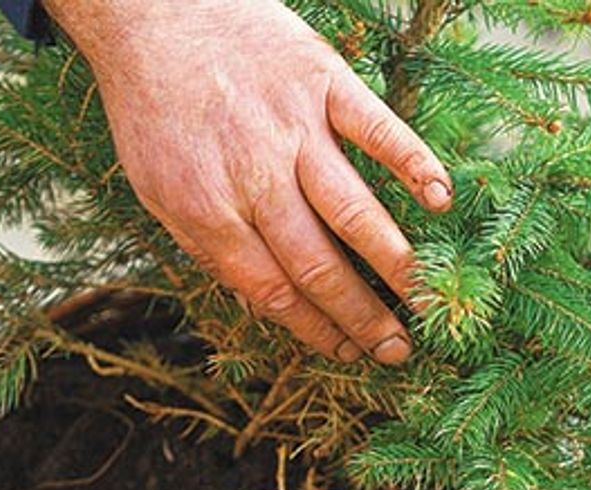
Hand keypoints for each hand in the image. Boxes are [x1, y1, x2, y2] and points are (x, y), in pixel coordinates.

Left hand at [44, 0, 453, 364]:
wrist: (149, 14)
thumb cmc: (154, 108)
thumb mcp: (156, 190)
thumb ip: (209, 246)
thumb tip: (262, 302)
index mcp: (206, 211)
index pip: (275, 291)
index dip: (316, 330)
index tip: (348, 354)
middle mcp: (253, 177)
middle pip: (318, 265)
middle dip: (362, 317)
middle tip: (398, 350)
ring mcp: (293, 128)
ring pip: (353, 210)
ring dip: (394, 262)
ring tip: (426, 300)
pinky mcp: (320, 81)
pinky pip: (377, 129)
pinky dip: (413, 164)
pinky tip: (441, 199)